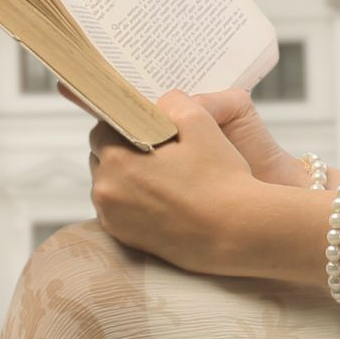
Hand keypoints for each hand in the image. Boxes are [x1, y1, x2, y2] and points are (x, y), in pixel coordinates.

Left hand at [90, 94, 291, 279]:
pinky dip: (132, 200)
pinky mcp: (123, 237)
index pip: (104, 129)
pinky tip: (162, 198)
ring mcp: (112, 217)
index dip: (128, 124)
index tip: (148, 128)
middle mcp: (106, 190)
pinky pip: (118, 208)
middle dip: (124, 150)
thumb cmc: (220, 178)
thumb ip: (172, 101)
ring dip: (127, 176)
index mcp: (116, 158)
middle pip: (103, 158)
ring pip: (110, 184)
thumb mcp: (200, 122)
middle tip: (158, 152)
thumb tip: (159, 103)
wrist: (236, 232)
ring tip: (163, 177)